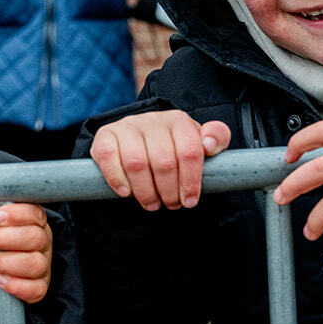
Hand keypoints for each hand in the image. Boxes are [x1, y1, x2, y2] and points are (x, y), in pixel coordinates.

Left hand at [0, 203, 52, 303]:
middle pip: (35, 238)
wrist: (4, 264)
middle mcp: (44, 242)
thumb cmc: (1, 240)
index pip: (35, 213)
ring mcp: (44, 265)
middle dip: (6, 238)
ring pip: (35, 264)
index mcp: (36, 222)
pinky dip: (15, 285)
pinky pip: (35, 289)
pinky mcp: (40, 286)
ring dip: (6, 263)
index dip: (17, 214)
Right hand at [90, 110, 230, 210]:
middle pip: (164, 161)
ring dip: (145, 191)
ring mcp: (127, 125)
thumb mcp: (198, 142)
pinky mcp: (105, 135)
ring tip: (152, 203)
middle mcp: (152, 119)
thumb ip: (216, 138)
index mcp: (179, 121)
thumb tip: (209, 144)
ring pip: (137, 163)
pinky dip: (117, 179)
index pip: (189, 151)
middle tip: (170, 205)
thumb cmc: (174, 147)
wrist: (139, 139)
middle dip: (169, 191)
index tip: (189, 201)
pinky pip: (108, 157)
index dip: (190, 181)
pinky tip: (126, 192)